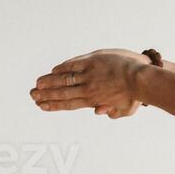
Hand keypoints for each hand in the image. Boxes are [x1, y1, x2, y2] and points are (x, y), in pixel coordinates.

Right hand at [30, 49, 150, 118]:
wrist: (142, 78)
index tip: (42, 106)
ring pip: (64, 79)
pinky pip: (73, 64)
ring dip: (48, 82)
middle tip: (32, 96)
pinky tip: (52, 70)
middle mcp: (88, 88)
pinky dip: (62, 68)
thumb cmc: (136, 95)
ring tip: (36, 85)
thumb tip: (98, 112)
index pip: (69, 104)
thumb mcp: (125, 109)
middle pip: (62, 92)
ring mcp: (89, 74)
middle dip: (45, 95)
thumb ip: (112, 112)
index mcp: (94, 101)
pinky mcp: (92, 61)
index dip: (54, 105)